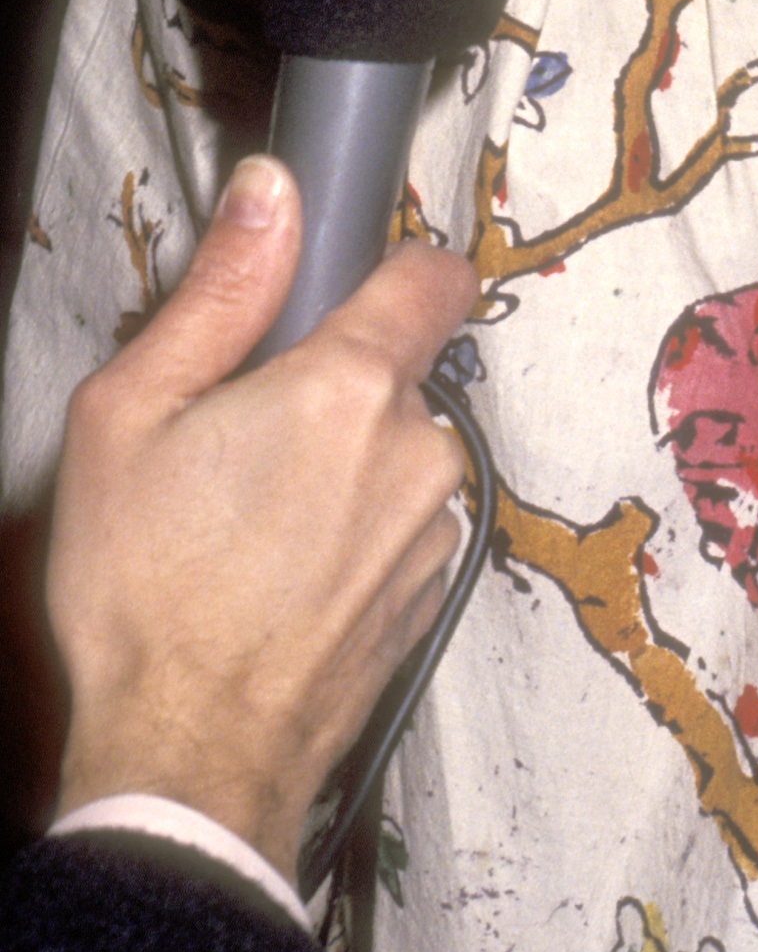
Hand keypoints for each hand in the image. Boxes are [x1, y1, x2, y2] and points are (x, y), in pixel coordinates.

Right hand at [46, 154, 477, 879]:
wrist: (187, 759)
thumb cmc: (146, 594)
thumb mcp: (133, 415)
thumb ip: (219, 289)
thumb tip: (272, 192)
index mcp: (350, 388)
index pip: (430, 276)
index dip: (390, 270)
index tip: (341, 290)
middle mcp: (415, 449)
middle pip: (398, 371)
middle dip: (333, 387)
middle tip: (243, 436)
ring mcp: (430, 527)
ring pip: (397, 450)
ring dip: (346, 464)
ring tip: (251, 519)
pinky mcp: (428, 591)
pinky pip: (400, 522)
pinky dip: (356, 530)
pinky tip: (281, 570)